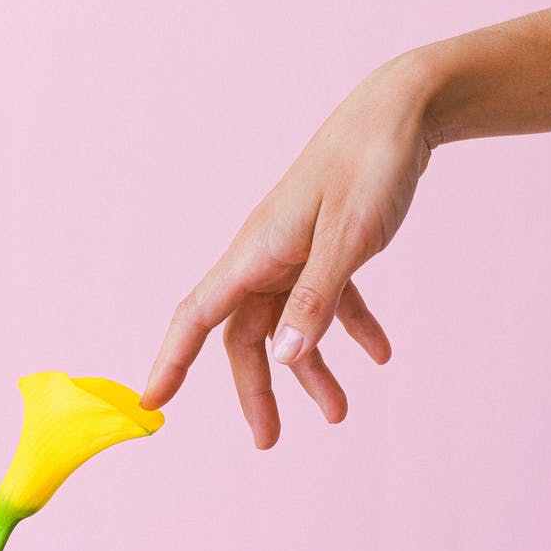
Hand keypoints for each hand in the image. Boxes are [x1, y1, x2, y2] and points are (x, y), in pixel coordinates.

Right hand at [141, 52, 436, 446]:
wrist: (401, 112)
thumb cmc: (369, 165)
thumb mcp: (348, 237)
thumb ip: (316, 299)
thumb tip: (283, 357)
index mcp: (257, 252)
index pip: (198, 316)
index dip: (171, 360)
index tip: (149, 401)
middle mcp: (267, 255)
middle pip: (247, 335)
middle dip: (256, 389)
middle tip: (270, 439)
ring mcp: (297, 251)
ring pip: (290, 324)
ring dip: (311, 368)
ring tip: (339, 412)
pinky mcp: (327, 245)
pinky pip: (330, 299)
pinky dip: (350, 328)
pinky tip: (380, 353)